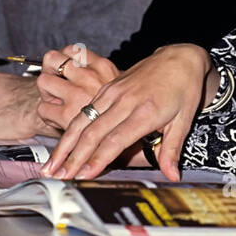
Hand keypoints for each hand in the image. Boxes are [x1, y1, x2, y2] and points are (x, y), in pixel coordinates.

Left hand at [35, 45, 117, 129]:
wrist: (127, 138)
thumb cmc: (119, 112)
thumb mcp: (116, 84)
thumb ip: (96, 72)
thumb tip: (68, 64)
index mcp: (103, 66)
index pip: (70, 50)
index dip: (64, 61)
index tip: (66, 73)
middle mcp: (90, 77)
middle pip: (51, 58)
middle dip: (49, 71)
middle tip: (57, 86)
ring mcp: (78, 94)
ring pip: (43, 80)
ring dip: (46, 92)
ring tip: (57, 102)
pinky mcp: (68, 115)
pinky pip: (43, 108)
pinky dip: (46, 115)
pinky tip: (59, 119)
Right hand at [43, 44, 216, 181]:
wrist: (179, 59)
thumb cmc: (183, 90)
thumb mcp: (184, 120)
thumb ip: (172, 149)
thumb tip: (172, 175)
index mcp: (146, 112)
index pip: (116, 139)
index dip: (98, 158)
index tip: (84, 175)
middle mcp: (125, 101)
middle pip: (92, 132)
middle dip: (73, 157)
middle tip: (58, 176)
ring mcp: (113, 92)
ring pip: (82, 120)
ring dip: (65, 144)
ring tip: (51, 165)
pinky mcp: (106, 88)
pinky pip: (84, 110)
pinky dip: (70, 129)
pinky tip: (62, 145)